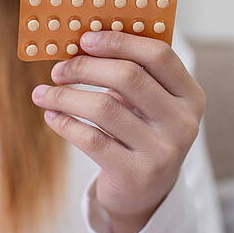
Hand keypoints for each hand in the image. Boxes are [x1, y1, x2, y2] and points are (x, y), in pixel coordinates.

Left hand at [31, 30, 205, 232]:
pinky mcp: (136, 175)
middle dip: (85, 67)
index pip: (159, 55)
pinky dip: (65, 123)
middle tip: (58, 69)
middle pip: (129, 77)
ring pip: (104, 108)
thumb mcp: (147, 104)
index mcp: (190, 96)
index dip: (119, 42)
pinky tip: (51, 116)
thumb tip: (81, 42)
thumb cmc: (140, 134)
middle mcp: (183, 123)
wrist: (145, 194)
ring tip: (43, 93)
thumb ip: (129, 73)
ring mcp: (163, 151)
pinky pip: (91, 139)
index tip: (84, 38)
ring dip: (65, 96)